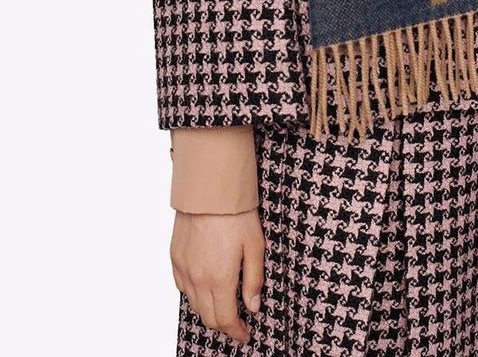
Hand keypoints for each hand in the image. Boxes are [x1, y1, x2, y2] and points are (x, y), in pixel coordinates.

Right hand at [170, 207, 264, 344]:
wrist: (210, 189)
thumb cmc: (236, 214)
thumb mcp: (255, 246)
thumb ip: (253, 280)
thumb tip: (252, 306)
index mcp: (219, 279)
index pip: (225, 320)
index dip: (236, 332)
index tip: (245, 334)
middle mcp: (197, 279)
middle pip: (208, 317)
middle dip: (223, 325)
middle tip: (236, 322)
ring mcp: (183, 268)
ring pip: (194, 304)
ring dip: (208, 310)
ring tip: (223, 304)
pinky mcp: (175, 257)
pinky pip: (182, 287)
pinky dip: (194, 294)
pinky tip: (205, 287)